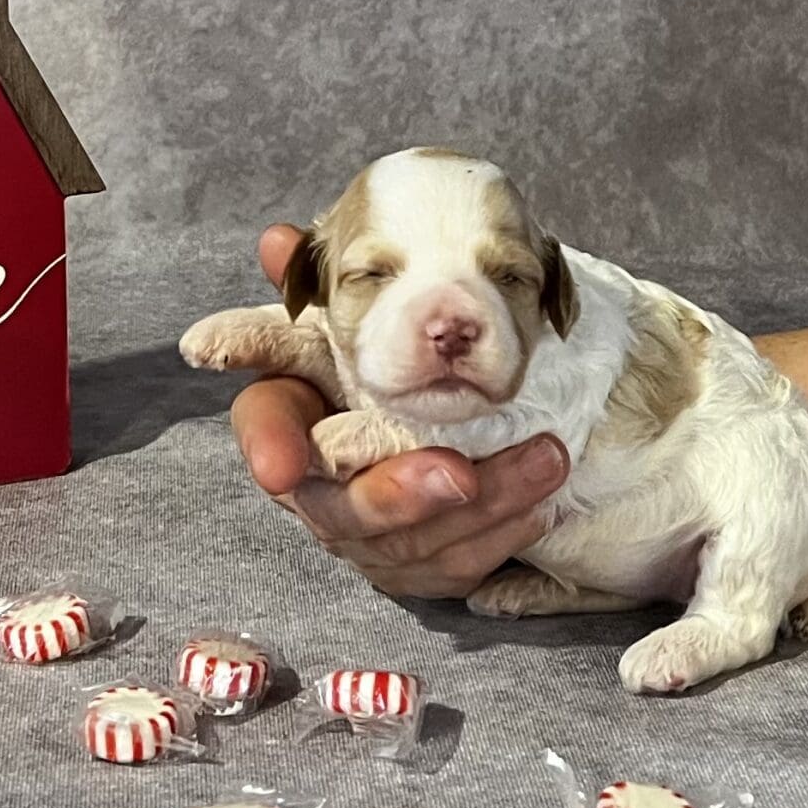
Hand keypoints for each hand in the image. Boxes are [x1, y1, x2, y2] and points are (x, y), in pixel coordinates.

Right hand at [230, 225, 570, 597]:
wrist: (440, 419)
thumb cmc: (385, 360)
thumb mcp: (358, 314)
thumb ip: (317, 279)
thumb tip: (276, 239)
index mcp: (291, 415)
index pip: (264, 426)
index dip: (269, 446)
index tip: (280, 466)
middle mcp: (316, 487)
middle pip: (338, 508)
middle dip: (397, 496)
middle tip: (456, 473)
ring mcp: (363, 536)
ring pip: (408, 543)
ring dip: (480, 507)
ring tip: (544, 461)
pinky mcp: (412, 565)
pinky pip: (452, 568)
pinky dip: (498, 538)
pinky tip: (538, 505)